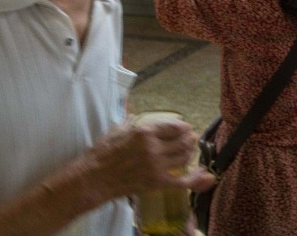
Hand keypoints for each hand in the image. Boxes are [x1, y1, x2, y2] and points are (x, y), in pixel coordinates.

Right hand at [83, 119, 204, 196]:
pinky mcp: (157, 183)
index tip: (185, 128)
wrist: (94, 178)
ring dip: (190, 153)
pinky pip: (183, 180)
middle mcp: (153, 148)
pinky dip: (195, 178)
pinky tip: (202, 174)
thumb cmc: (103, 152)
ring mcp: (156, 166)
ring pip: (184, 157)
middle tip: (191, 138)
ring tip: (189, 150)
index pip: (175, 126)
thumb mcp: (118, 129)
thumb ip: (133, 121)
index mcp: (145, 132)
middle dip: (190, 139)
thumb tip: (139, 115)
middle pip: (183, 141)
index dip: (184, 127)